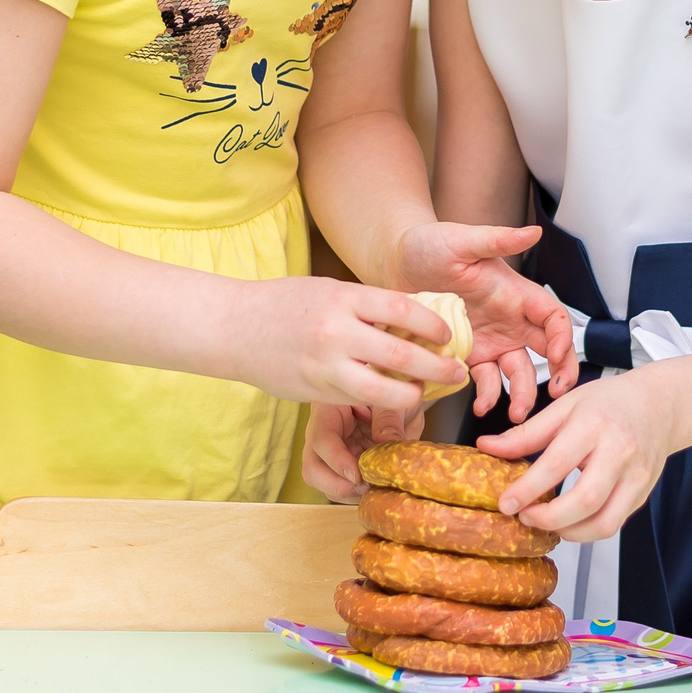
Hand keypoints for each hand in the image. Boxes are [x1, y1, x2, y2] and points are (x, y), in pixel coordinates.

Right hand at [227, 277, 463, 410]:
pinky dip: (381, 401)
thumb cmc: (286, 304)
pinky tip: (392, 399)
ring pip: (384, 390)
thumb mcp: (329, 291)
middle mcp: (336, 331)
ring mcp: (325, 365)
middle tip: (457, 373)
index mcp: (343, 298)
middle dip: (438, 368)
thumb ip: (366, 305)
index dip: (433, 325)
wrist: (234, 326)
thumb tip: (414, 318)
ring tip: (427, 393)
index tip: (447, 336)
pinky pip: (358, 399)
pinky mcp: (316, 391)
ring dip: (413, 395)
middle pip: (402, 355)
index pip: (403, 310)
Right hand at [300, 402, 424, 501]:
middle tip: (365, 487)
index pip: (322, 438)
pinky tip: (376, 486)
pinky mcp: (343, 467)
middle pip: (312, 466)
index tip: (358, 475)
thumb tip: (388, 444)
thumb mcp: (393, 398)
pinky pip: (340, 487)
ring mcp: (331, 452)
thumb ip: (390, 419)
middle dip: (335, 484)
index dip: (337, 460)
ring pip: (323, 482)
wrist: (401, 397)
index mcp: (330, 408)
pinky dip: (356, 494)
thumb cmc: (393, 388)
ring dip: (347, 492)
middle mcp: (324, 432)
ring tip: (375, 486)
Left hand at [391, 221, 577, 421]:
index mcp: (515, 293)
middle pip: (547, 350)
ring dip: (522, 394)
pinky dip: (488, 395)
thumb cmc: (429, 245)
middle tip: (556, 395)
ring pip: (519, 372)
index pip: (553, 317)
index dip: (563, 336)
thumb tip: (534, 231)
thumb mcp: (461, 241)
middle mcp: (509, 320)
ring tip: (515, 413)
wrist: (394, 264)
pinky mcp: (468, 355)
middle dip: (558, 374)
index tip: (559, 355)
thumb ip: (497, 240)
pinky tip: (481, 404)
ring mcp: (491, 341)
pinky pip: (485, 380)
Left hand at [481, 369, 678, 541]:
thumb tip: (487, 447)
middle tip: (525, 517)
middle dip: (548, 519)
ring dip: (569, 532)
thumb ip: (526, 433)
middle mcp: (619, 452)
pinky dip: (586, 530)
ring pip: (603, 523)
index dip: (527, 489)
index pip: (557, 464)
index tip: (506, 504)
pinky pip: (613, 523)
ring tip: (546, 522)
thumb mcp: (565, 406)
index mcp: (594, 425)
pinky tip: (569, 519)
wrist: (660, 404)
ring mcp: (636, 476)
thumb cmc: (610, 402)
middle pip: (584, 501)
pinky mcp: (642, 494)